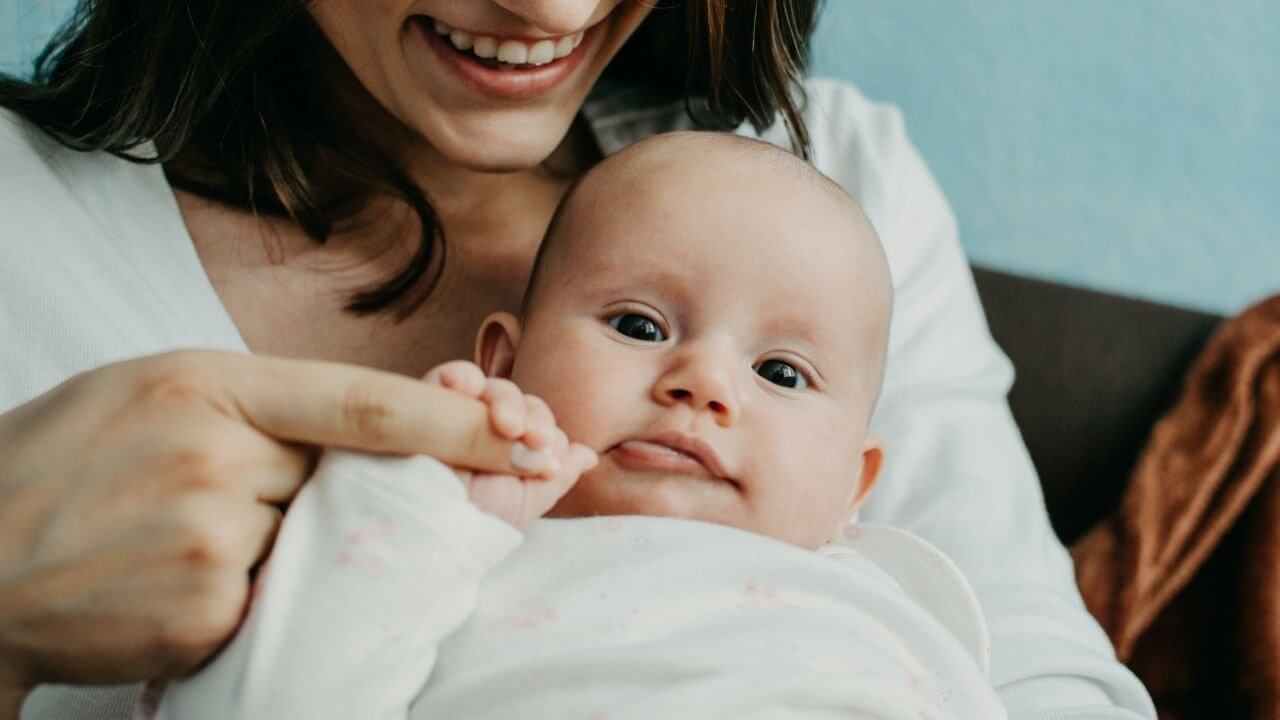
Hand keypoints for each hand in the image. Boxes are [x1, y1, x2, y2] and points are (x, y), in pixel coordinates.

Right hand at [0, 351, 548, 702]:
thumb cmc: (59, 463)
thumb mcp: (154, 390)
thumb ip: (260, 403)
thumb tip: (366, 426)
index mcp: (210, 386)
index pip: (366, 404)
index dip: (456, 422)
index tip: (524, 430)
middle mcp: (219, 459)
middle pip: (348, 478)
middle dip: (346, 488)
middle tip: (279, 491)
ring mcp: (213, 543)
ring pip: (310, 541)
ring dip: (278, 540)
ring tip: (177, 532)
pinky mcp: (206, 614)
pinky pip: (270, 597)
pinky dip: (245, 588)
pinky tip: (167, 576)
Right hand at [423, 361, 597, 529]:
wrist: (420, 532)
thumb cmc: (471, 527)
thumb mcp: (522, 504)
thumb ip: (556, 475)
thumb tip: (588, 453)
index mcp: (507, 454)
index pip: (535, 424)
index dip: (546, 433)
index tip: (549, 457)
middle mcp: (481, 433)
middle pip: (515, 402)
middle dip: (530, 416)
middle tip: (532, 439)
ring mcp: (452, 417)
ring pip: (487, 388)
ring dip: (504, 400)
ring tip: (506, 424)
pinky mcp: (421, 404)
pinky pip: (445, 379)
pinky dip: (460, 376)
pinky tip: (467, 389)